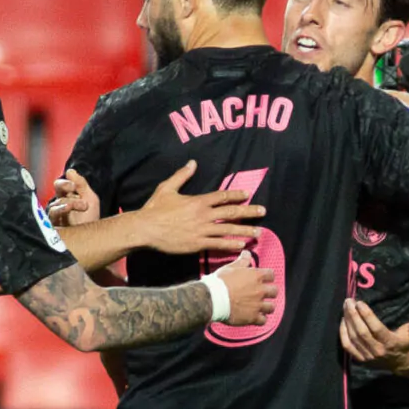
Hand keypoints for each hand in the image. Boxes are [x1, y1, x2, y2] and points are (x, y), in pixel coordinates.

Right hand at [47, 168, 102, 225]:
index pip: (61, 185)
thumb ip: (81, 184)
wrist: (94, 240)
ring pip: (56, 202)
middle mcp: (59, 206)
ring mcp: (56, 217)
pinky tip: (68, 208)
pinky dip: (60, 208)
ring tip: (84, 206)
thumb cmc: (91, 221)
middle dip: (64, 185)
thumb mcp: (90, 199)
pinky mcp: (52, 226)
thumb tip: (70, 170)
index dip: (65, 182)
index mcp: (67, 198)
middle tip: (73, 187)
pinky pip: (52, 214)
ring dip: (70, 201)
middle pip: (55, 190)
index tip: (74, 185)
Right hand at [133, 161, 262, 256]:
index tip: (248, 194)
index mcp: (198, 201)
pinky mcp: (197, 244)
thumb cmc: (154, 209)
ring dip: (245, 230)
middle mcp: (203, 215)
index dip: (236, 195)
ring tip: (258, 232)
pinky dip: (231, 244)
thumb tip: (192, 163)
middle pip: (231, 212)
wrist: (145, 229)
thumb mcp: (167, 188)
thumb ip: (181, 176)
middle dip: (249, 211)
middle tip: (263, 211)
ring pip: (228, 229)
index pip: (222, 196)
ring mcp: (201, 230)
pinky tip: (242, 245)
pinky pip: (218, 244)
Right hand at [211, 250, 278, 328]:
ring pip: (271, 307)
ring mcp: (257, 305)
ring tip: (260, 307)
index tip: (263, 279)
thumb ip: (242, 261)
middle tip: (262, 293)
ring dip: (266, 307)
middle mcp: (260, 290)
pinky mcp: (252, 317)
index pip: (271, 275)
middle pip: (274, 291)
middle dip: (269, 292)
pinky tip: (256, 317)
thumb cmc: (220, 281)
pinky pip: (263, 320)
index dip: (267, 277)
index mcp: (256, 276)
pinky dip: (260, 319)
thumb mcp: (231, 267)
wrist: (212, 298)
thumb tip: (247, 252)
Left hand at [340, 299, 408, 370]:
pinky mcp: (360, 358)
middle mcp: (377, 350)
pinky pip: (347, 346)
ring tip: (345, 307)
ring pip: (353, 338)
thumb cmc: (405, 343)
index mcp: (390, 343)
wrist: (400, 363)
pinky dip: (343, 333)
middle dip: (353, 315)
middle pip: (361, 332)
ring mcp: (367, 356)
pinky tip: (343, 320)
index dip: (367, 316)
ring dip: (347, 321)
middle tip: (349, 301)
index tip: (360, 303)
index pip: (376, 329)